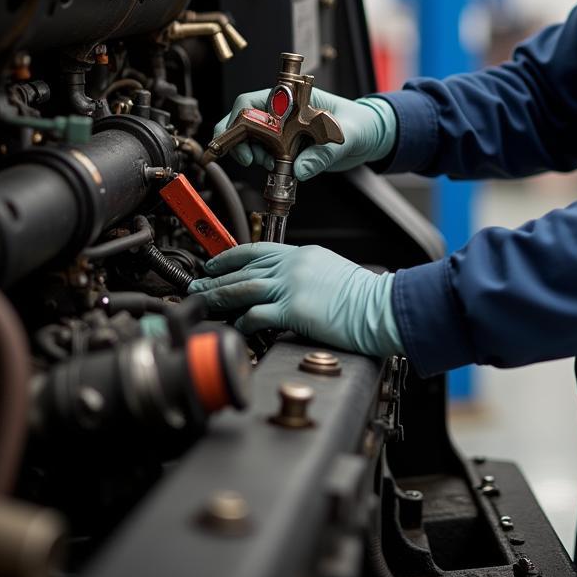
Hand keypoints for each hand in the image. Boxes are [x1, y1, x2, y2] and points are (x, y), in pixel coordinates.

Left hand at [188, 243, 402, 355]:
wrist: (381, 306)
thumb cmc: (364, 296)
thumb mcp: (330, 272)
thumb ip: (304, 275)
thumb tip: (284, 287)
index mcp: (302, 254)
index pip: (257, 249)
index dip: (229, 256)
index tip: (213, 263)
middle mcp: (293, 265)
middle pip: (243, 268)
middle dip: (214, 278)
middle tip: (195, 285)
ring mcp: (292, 286)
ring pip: (242, 288)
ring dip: (217, 297)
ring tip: (200, 303)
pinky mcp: (293, 309)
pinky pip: (257, 314)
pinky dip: (242, 321)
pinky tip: (235, 327)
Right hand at [213, 89, 396, 178]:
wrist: (371, 137)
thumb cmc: (361, 122)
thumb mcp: (347, 135)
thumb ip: (324, 153)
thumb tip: (301, 169)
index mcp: (293, 97)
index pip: (253, 101)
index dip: (241, 119)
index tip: (243, 140)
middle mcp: (284, 112)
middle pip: (244, 121)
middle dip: (240, 141)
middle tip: (250, 159)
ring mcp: (284, 131)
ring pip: (252, 140)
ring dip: (255, 155)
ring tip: (274, 165)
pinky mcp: (288, 148)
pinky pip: (267, 155)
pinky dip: (267, 165)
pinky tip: (280, 170)